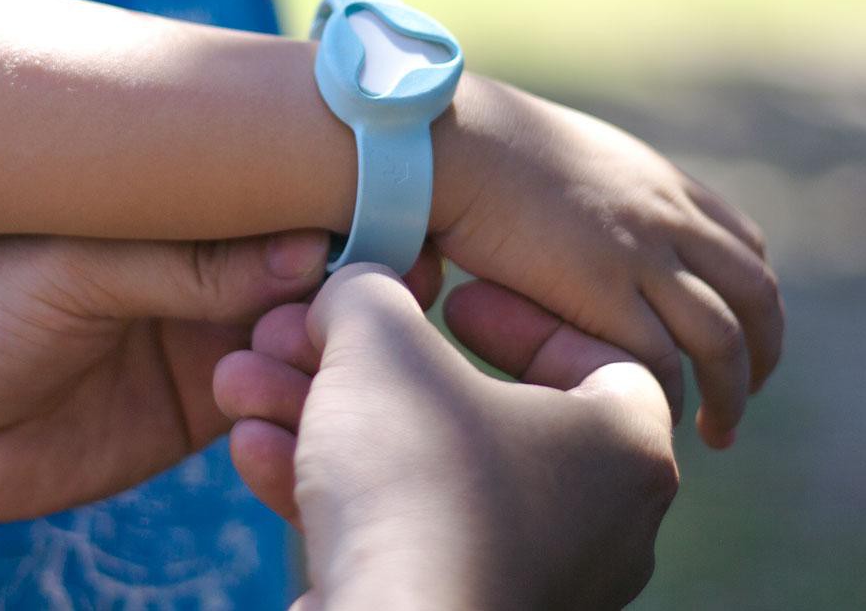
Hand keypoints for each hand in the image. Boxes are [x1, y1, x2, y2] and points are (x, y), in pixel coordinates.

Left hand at [0, 234, 446, 579]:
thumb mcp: (70, 267)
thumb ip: (185, 262)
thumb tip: (305, 250)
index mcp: (157, 206)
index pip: (261, 190)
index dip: (325, 195)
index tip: (391, 204)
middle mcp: (193, 263)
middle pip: (300, 254)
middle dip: (348, 264)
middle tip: (390, 277)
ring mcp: (203, 332)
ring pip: (298, 323)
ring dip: (326, 333)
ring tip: (320, 344)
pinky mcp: (205, 403)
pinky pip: (274, 392)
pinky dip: (297, 391)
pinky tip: (290, 393)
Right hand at [214, 265, 678, 609]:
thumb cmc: (414, 484)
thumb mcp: (381, 350)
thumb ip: (370, 296)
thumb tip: (353, 290)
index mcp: (620, 448)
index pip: (591, 353)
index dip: (515, 312)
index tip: (451, 297)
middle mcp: (588, 520)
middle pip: (462, 406)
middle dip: (360, 365)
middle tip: (305, 333)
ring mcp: (522, 576)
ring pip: (412, 468)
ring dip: (321, 418)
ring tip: (245, 382)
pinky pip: (393, 531)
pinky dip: (327, 487)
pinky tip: (252, 448)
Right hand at [428, 75, 783, 446]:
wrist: (449, 140)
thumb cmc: (478, 145)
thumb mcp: (561, 156)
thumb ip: (583, 192)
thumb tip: (559, 222)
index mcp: (658, 181)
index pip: (742, 245)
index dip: (749, 298)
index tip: (737, 334)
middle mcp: (666, 214)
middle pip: (754, 293)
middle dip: (762, 350)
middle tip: (744, 390)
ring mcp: (640, 251)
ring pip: (722, 338)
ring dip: (731, 393)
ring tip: (716, 431)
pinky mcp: (600, 287)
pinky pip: (658, 359)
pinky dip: (666, 396)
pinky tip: (653, 418)